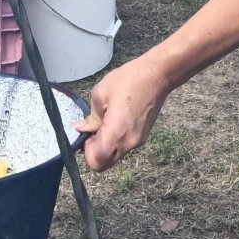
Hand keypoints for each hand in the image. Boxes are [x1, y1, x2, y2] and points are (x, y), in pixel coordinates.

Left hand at [76, 56, 170, 171]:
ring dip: (106, 145)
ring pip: (115, 156)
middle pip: (105, 164)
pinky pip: (124, 146)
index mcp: (116, 133)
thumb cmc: (128, 80)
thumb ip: (90, 117)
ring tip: (106, 121)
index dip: (87, 152)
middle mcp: (128, 142)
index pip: (96, 162)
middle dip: (95, 151)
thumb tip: (81, 128)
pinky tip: (117, 119)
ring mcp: (138, 141)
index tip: (87, 135)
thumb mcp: (101, 94)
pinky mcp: (143, 137)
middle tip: (94, 130)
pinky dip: (116, 140)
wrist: (157, 75)